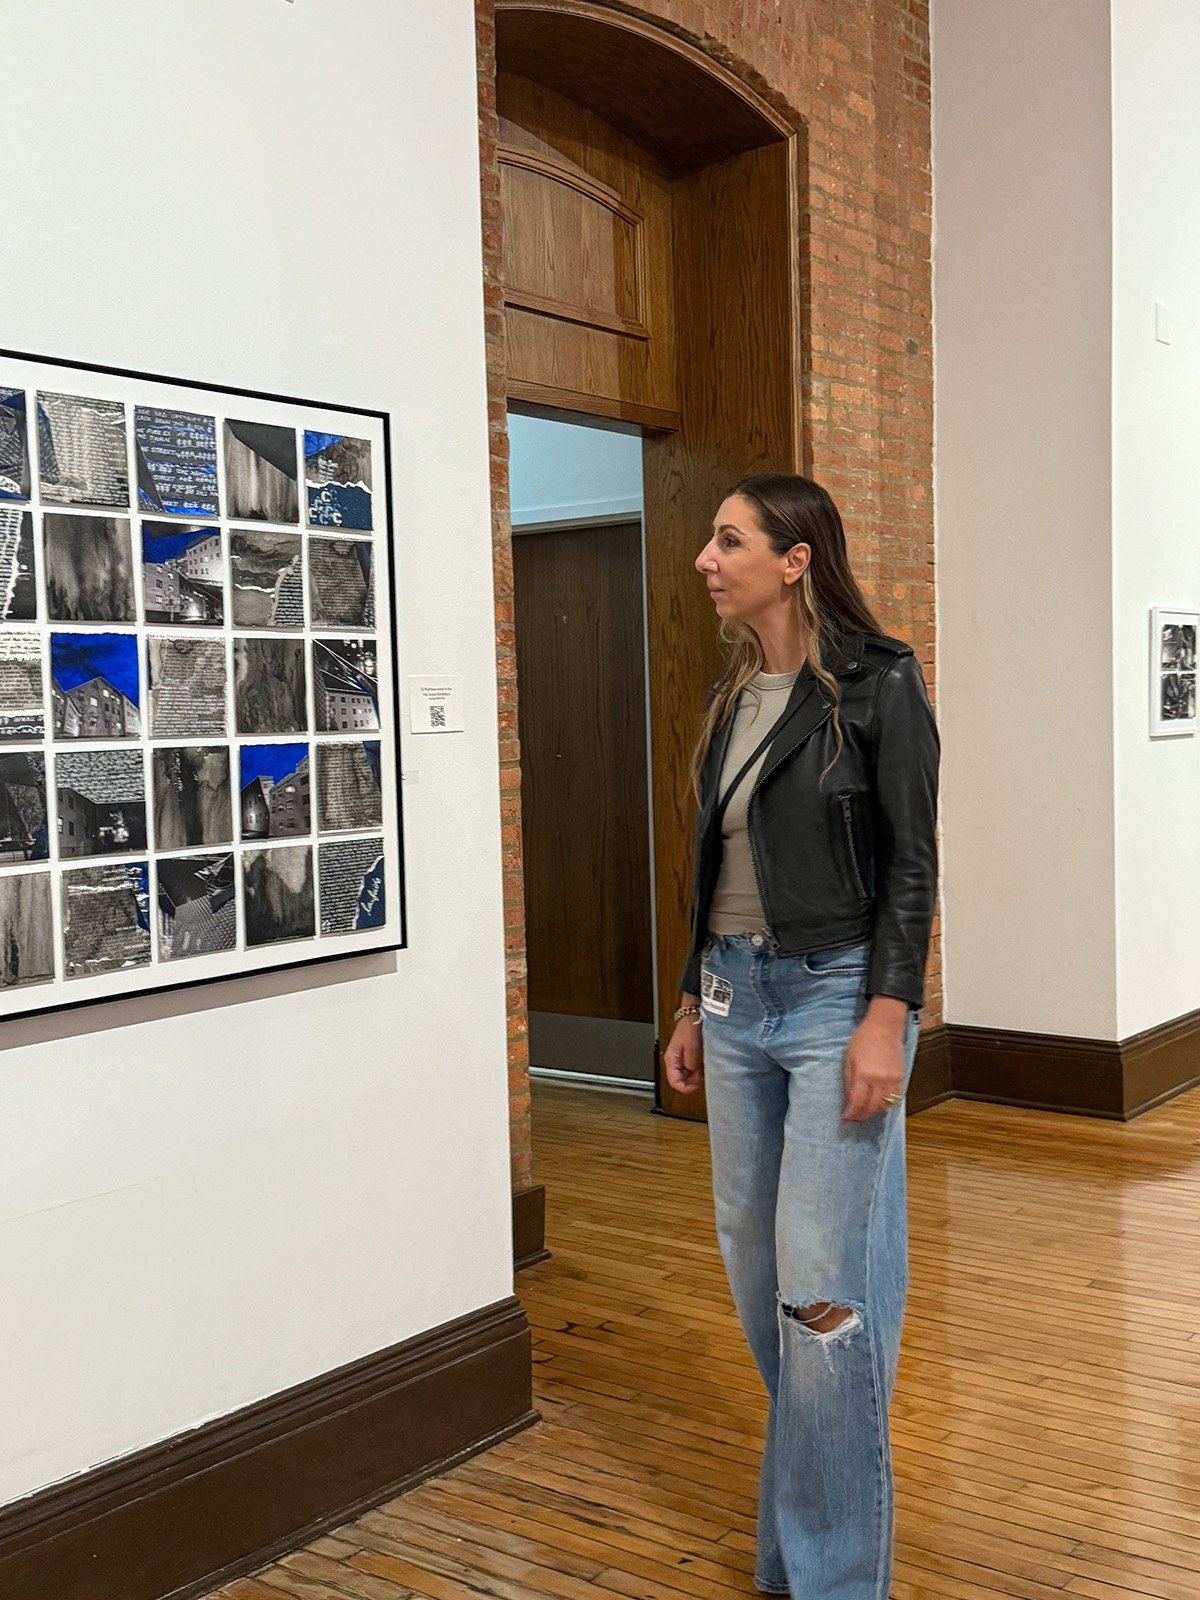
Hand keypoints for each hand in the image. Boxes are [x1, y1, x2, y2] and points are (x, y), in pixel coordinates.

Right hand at [664, 1014, 703, 1093]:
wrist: (694, 1014)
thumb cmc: (690, 1026)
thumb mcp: (692, 1047)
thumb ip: (691, 1063)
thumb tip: (693, 1073)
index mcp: (671, 1059)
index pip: (674, 1082)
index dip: (685, 1088)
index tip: (695, 1087)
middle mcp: (675, 1060)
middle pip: (680, 1080)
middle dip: (692, 1082)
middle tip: (702, 1079)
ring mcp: (681, 1057)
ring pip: (687, 1075)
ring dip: (696, 1076)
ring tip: (704, 1071)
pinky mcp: (688, 1054)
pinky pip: (692, 1068)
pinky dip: (698, 1070)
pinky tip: (704, 1065)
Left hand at [843, 1001, 906, 1121]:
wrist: (885, 1027)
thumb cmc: (863, 1039)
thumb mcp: (849, 1058)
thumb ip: (849, 1081)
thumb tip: (849, 1100)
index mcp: (864, 1074)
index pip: (858, 1102)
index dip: (852, 1113)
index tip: (847, 1118)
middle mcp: (879, 1080)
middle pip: (872, 1107)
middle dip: (862, 1115)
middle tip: (855, 1118)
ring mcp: (892, 1080)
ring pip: (884, 1105)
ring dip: (874, 1111)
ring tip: (865, 1111)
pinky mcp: (901, 1078)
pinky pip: (894, 1098)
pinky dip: (886, 1103)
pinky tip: (878, 1102)